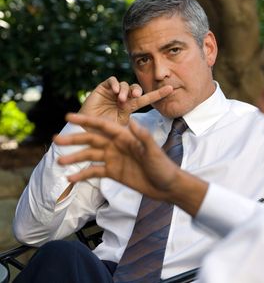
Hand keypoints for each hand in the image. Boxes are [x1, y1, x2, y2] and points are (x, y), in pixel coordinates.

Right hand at [55, 113, 180, 200]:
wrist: (167, 186)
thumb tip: (131, 121)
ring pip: (90, 156)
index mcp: (125, 137)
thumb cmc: (163, 167)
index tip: (69, 117)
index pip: (102, 126)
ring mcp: (114, 159)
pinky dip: (83, 175)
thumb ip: (143, 137)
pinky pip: (95, 172)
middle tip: (56, 139)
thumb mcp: (154, 152)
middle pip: (92, 140)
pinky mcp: (113, 172)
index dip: (86, 121)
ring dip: (75, 158)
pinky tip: (71, 178)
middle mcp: (117, 145)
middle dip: (74, 139)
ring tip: (59, 162)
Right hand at [79, 76, 172, 124]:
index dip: (158, 94)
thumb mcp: (124, 133)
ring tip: (121, 100)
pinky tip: (115, 91)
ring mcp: (112, 93)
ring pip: (125, 84)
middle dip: (137, 90)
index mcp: (129, 108)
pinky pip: (112, 81)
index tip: (171, 89)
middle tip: (135, 96)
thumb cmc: (105, 135)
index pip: (146, 99)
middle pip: (135, 88)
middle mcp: (122, 99)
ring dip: (125, 90)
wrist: (86, 133)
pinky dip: (116, 84)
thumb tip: (144, 130)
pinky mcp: (102, 89)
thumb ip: (134, 131)